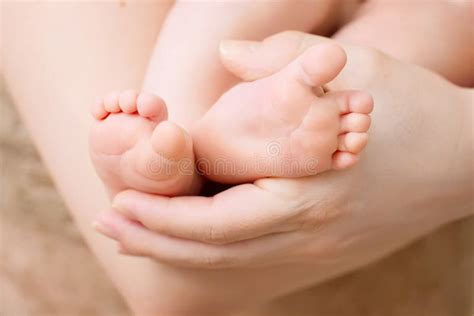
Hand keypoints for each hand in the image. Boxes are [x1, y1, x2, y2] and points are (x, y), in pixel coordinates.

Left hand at [95, 32, 471, 278]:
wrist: (468, 161)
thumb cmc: (413, 110)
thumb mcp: (354, 71)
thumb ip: (283, 60)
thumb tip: (225, 54)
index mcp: (309, 192)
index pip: (219, 219)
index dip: (164, 215)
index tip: (119, 200)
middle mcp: (309, 230)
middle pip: (216, 250)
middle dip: (156, 239)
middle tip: (108, 224)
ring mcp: (317, 244)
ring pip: (233, 259)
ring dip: (178, 249)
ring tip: (135, 235)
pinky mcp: (324, 243)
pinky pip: (256, 255)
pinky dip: (214, 249)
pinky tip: (191, 237)